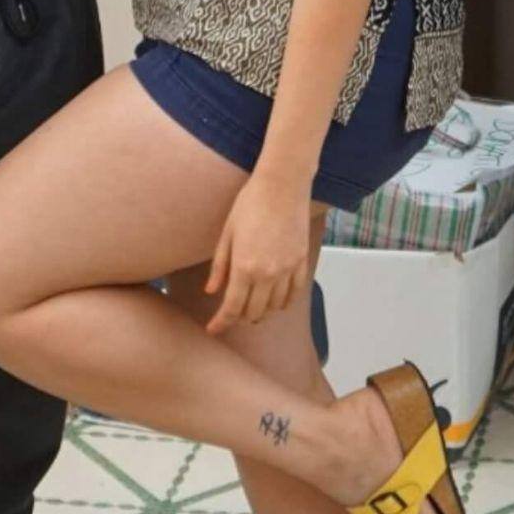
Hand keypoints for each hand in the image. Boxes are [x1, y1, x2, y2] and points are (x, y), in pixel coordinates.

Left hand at [205, 169, 312, 334]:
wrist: (282, 184)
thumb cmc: (251, 202)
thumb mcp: (227, 234)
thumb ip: (219, 266)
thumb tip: (211, 290)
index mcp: (244, 267)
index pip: (231, 308)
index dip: (221, 323)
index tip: (213, 329)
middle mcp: (268, 274)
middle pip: (254, 312)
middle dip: (240, 317)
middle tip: (232, 313)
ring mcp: (288, 268)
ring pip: (276, 306)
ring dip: (263, 310)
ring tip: (254, 305)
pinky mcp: (302, 261)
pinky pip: (295, 292)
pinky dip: (285, 301)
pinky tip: (276, 298)